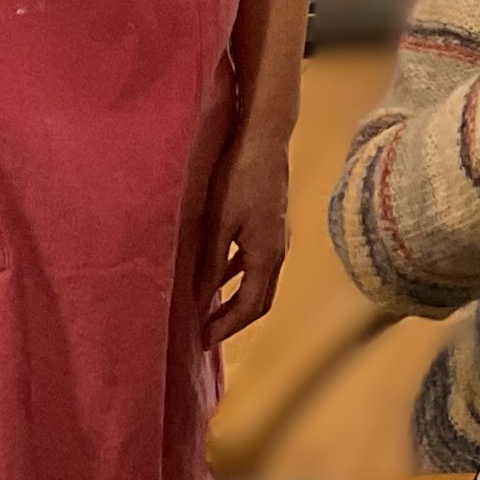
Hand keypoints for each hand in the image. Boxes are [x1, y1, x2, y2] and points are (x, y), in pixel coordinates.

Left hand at [201, 147, 289, 343]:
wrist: (264, 138)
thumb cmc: (239, 176)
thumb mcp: (218, 223)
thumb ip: (211, 263)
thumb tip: (200, 298)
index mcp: (267, 255)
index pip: (250, 306)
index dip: (227, 327)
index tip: (203, 341)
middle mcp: (278, 251)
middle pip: (260, 300)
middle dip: (234, 321)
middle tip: (206, 334)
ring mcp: (278, 237)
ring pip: (259, 281)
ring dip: (236, 299)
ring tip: (209, 310)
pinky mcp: (271, 224)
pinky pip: (257, 262)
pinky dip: (239, 276)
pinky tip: (219, 273)